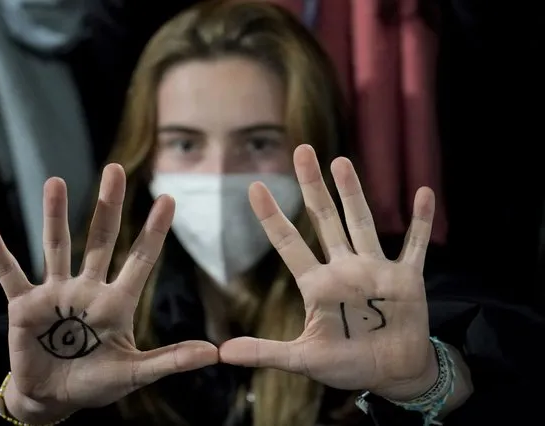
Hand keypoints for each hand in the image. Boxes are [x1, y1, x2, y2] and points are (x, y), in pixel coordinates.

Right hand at [0, 164, 217, 422]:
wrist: (53, 400)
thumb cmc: (96, 383)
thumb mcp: (134, 372)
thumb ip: (169, 360)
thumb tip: (213, 354)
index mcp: (117, 302)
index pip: (140, 259)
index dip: (154, 230)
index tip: (168, 199)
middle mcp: (87, 289)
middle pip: (101, 239)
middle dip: (108, 206)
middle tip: (115, 169)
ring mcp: (55, 294)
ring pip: (56, 246)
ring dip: (55, 215)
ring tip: (55, 182)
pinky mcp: (24, 306)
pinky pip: (8, 273)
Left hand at [220, 145, 436, 400]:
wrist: (393, 374)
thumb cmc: (348, 364)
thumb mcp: (303, 359)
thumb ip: (265, 353)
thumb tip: (222, 354)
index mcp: (318, 286)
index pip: (289, 244)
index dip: (272, 217)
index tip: (254, 187)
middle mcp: (344, 269)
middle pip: (325, 219)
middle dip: (313, 186)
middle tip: (302, 150)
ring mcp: (375, 270)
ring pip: (362, 223)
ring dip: (354, 193)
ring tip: (341, 162)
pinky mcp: (407, 279)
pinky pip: (415, 246)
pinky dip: (421, 222)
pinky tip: (423, 192)